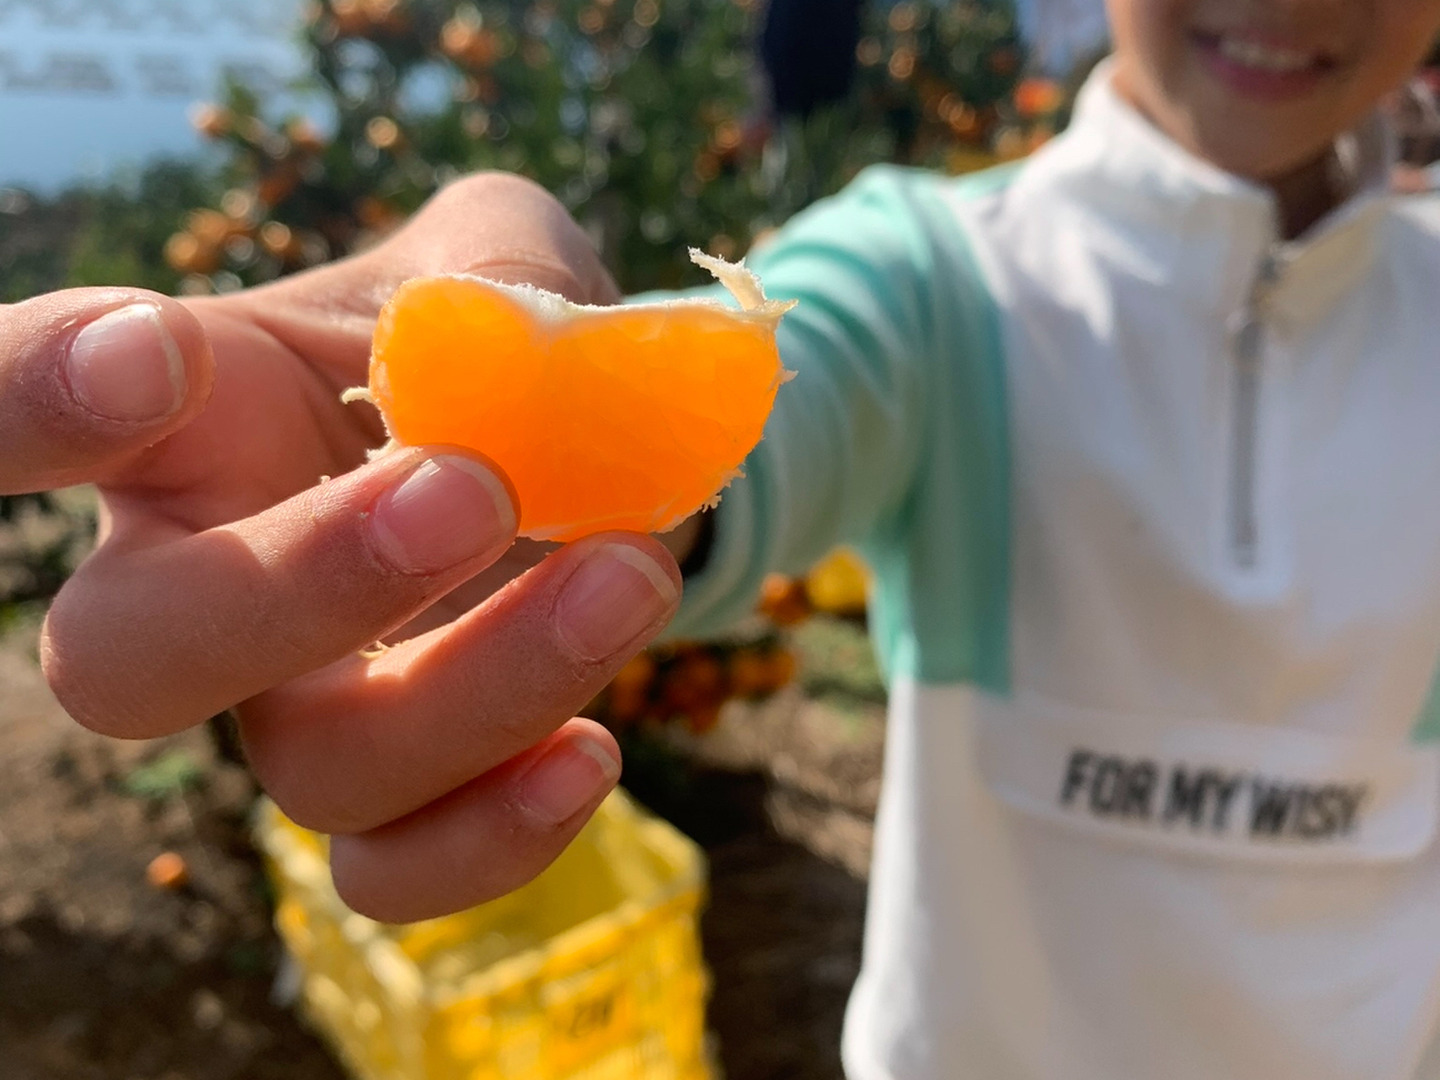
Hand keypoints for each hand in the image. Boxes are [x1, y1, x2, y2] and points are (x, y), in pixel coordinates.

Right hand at [1, 174, 683, 921]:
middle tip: (474, 490)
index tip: (148, 352)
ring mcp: (298, 705)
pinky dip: (491, 838)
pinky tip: (592, 752)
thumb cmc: (497, 347)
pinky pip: (391, 874)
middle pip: (129, 659)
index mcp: (195, 420)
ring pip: (315, 771)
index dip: (30, 398)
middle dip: (299, 584)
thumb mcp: (509, 267)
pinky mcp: (398, 796)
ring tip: (630, 571)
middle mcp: (208, 581)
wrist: (576, 465)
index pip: (23, 414)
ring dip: (484, 686)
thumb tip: (509, 342)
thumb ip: (506, 274)